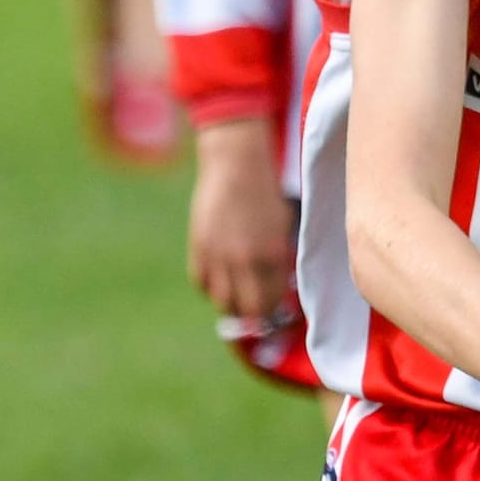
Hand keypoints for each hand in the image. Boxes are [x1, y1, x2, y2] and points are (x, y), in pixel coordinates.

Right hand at [188, 118, 295, 325]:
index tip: (270, 305)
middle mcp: (245, 260)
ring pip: (221, 301)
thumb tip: (271, 285)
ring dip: (228, 303)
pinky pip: (200, 282)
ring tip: (234, 296)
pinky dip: (208, 287)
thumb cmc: (263, 194)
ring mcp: (219, 255)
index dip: (271, 307)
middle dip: (251, 314)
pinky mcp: (198, 246)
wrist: (235, 166)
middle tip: (252, 309)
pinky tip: (217, 279)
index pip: (271, 300)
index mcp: (272, 255)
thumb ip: (276, 257)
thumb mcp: (280, 227)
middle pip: (246, 309)